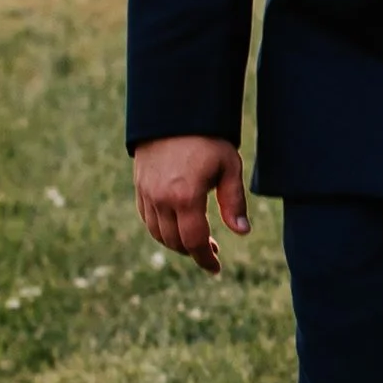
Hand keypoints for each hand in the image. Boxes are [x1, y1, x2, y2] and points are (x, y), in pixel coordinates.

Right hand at [133, 136, 250, 274]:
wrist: (175, 113)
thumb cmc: (208, 139)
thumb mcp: (229, 167)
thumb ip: (234, 202)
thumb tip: (242, 232)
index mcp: (186, 197)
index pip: (194, 241)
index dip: (205, 259)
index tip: (216, 269)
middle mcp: (161, 199)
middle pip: (175, 242)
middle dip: (193, 252)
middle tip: (212, 250)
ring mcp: (147, 194)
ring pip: (158, 233)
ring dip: (176, 243)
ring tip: (196, 240)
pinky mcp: (140, 187)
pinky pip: (148, 219)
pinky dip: (161, 229)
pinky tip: (177, 226)